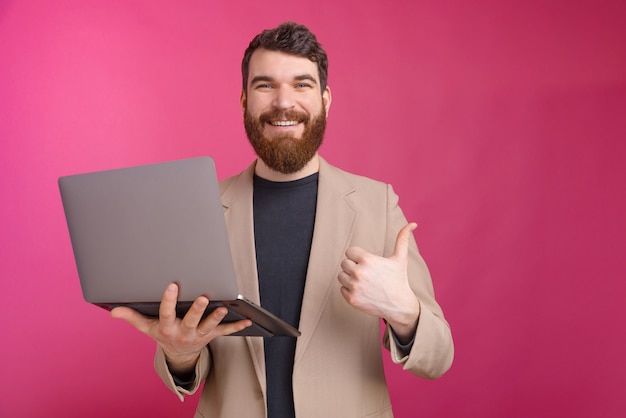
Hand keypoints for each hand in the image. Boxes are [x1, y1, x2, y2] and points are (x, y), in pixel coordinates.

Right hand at [110, 283, 251, 374]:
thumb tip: (112, 311)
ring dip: (217, 317)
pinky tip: (247, 320)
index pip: (167, 313)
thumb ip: (132, 317)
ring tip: (224, 307)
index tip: (173, 284)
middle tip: (202, 297)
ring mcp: (199, 335)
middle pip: (191, 320)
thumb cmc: (163, 332)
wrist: (178, 354)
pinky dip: (236, 326)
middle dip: (197, 310)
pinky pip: (225, 332)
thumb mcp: (146, 326)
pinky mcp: (211, 336)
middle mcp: (183, 332)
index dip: (169, 300)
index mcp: (167, 327)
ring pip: (209, 326)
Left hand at [338, 223, 420, 342]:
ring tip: (364, 282)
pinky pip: (342, 289)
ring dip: (350, 278)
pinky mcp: (351, 299)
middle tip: (366, 273)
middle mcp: (359, 273)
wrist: (399, 305)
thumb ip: (402, 239)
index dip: (358, 256)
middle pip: (344, 263)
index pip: (350, 251)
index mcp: (367, 260)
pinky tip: (363, 291)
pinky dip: (350, 290)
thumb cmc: (399, 279)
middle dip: (353, 266)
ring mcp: (354, 287)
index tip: (367, 263)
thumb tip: (413, 224)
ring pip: (341, 276)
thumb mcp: (400, 258)